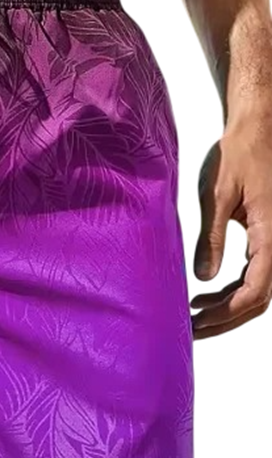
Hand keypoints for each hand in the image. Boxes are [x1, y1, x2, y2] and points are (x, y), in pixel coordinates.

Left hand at [191, 108, 271, 338]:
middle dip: (227, 318)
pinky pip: (258, 273)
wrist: (259, 128)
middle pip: (260, 299)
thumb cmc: (240, 153)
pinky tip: (208, 292)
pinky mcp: (270, 237)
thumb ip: (212, 238)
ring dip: (230, 307)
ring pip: (260, 289)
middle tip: (193, 329)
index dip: (227, 313)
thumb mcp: (218, 195)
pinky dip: (234, 289)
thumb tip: (204, 279)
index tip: (198, 321)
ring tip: (196, 313)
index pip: (255, 291)